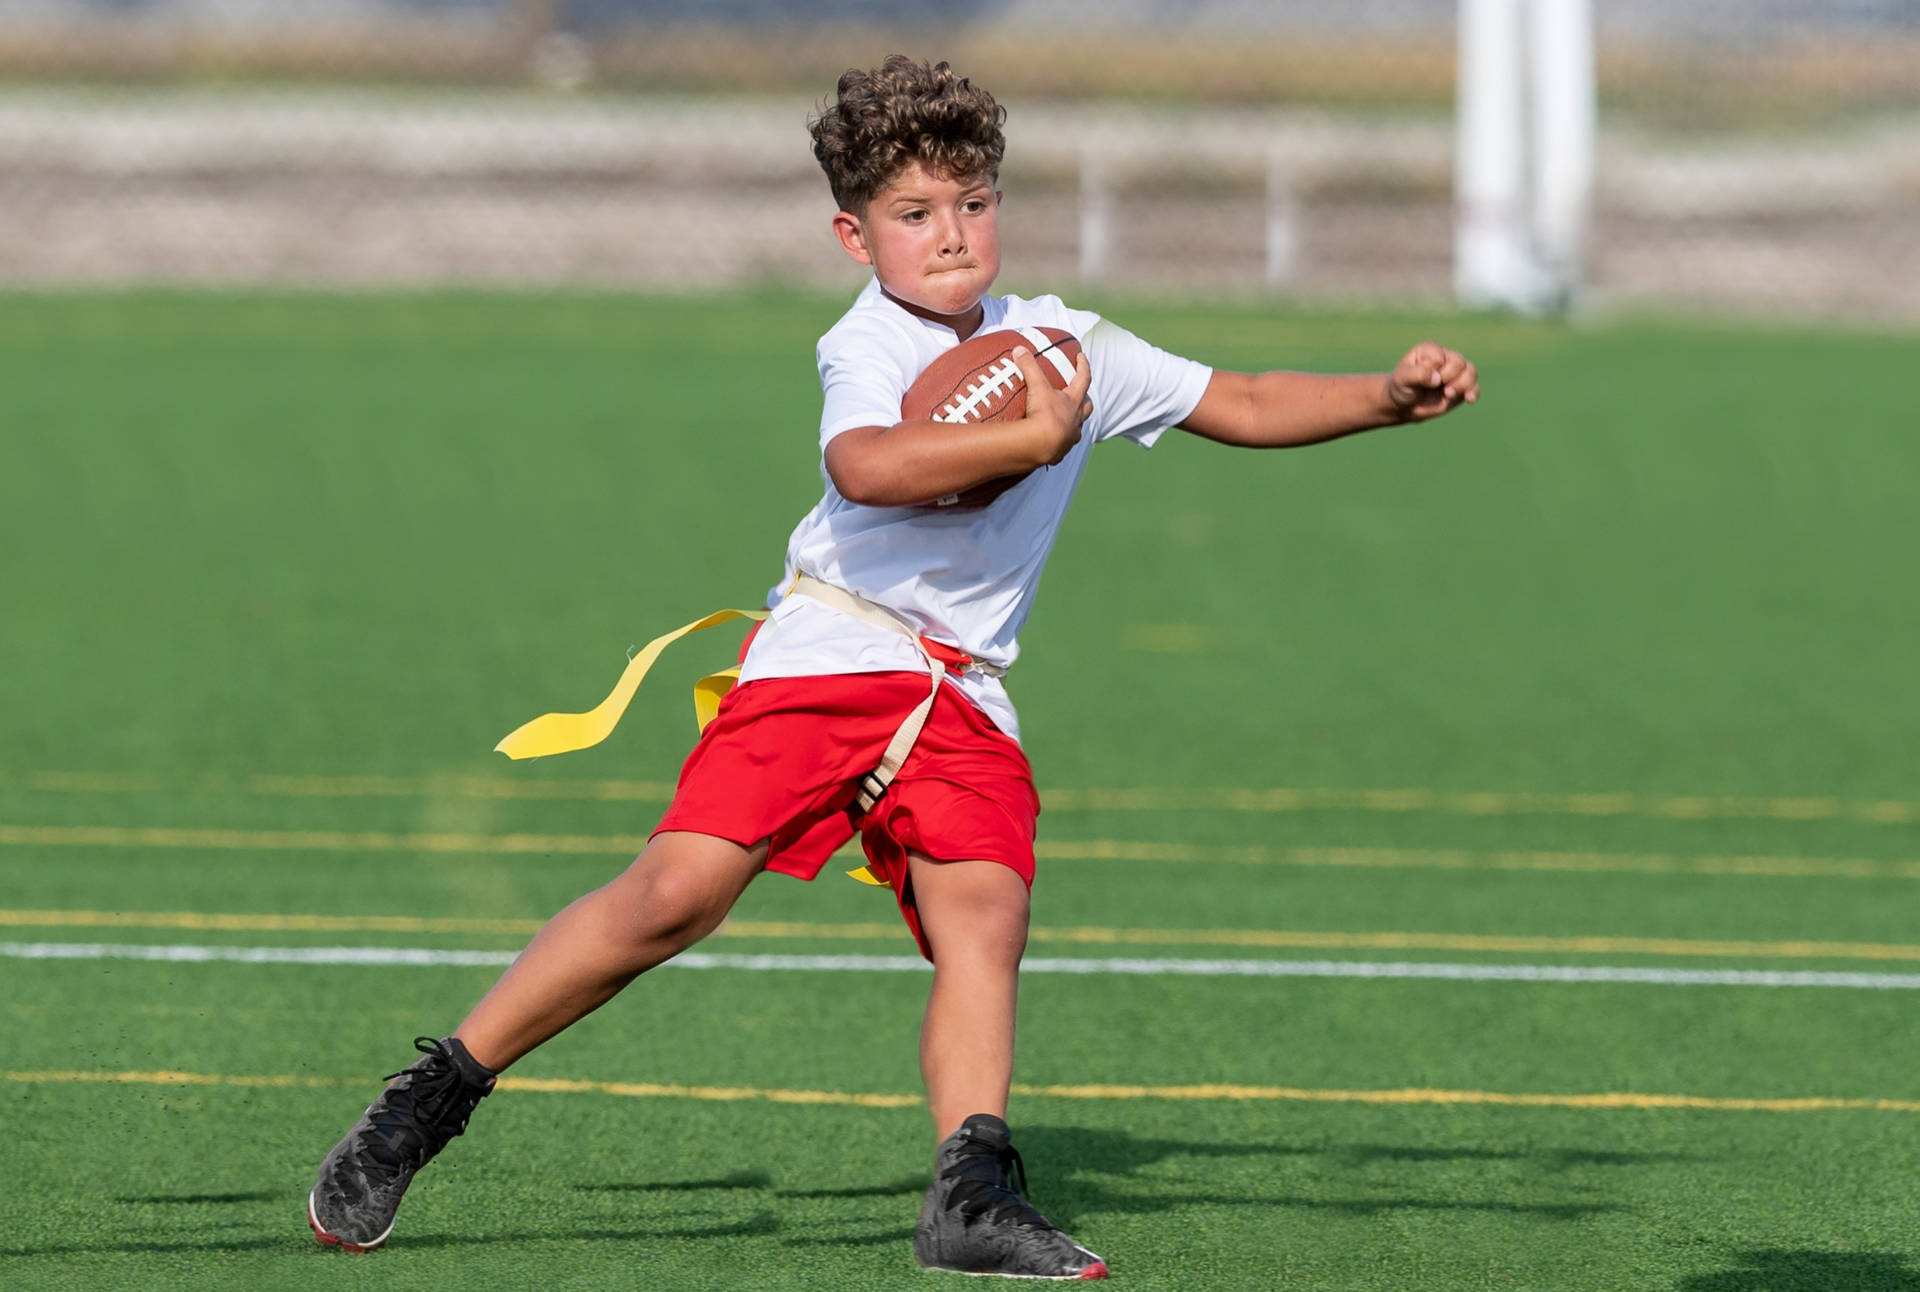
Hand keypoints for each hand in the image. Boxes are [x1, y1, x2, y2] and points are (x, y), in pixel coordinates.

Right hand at [1011, 347, 1093, 465]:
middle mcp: (1076, 418)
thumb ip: (1029, 366)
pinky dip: (1060, 441)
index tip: (1081, 356)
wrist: (1041, 445)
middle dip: (1084, 397)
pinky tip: (1052, 441)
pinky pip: (1063, 445)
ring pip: (1078, 427)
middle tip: (1079, 392)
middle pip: (1087, 405)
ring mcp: (1071, 436)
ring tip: (1066, 418)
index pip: (1084, 378)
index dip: (1083, 365)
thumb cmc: (1044, 414)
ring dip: (1074, 421)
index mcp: (1073, 400)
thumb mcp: (1037, 386)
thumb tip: (1020, 350)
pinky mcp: (1061, 450)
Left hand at [1386, 341, 1477, 421]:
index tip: (1419, 378)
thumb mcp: (1402, 379)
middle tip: (1436, 386)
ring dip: (1462, 384)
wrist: (1404, 405)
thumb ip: (1418, 374)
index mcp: (1430, 350)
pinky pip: (1474, 388)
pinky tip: (1468, 399)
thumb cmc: (1402, 387)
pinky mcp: (1461, 388)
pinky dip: (1473, 393)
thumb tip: (1437, 378)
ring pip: (1471, 372)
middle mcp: (1446, 358)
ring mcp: (1455, 373)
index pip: (1440, 356)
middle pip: (1458, 362)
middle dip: (1448, 376)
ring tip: (1447, 394)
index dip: (1433, 369)